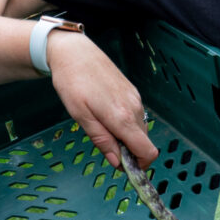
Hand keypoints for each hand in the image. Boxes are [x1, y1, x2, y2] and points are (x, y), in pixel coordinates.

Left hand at [46, 33, 156, 170]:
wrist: (74, 52)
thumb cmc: (72, 82)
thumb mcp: (80, 116)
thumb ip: (102, 140)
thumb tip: (117, 163)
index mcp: (122, 118)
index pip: (147, 151)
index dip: (139, 165)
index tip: (122, 167)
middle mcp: (134, 108)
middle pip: (144, 142)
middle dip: (129, 151)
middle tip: (105, 146)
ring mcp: (135, 98)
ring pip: (139, 129)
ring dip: (126, 137)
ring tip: (101, 126)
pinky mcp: (132, 91)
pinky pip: (135, 116)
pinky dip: (125, 124)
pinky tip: (105, 114)